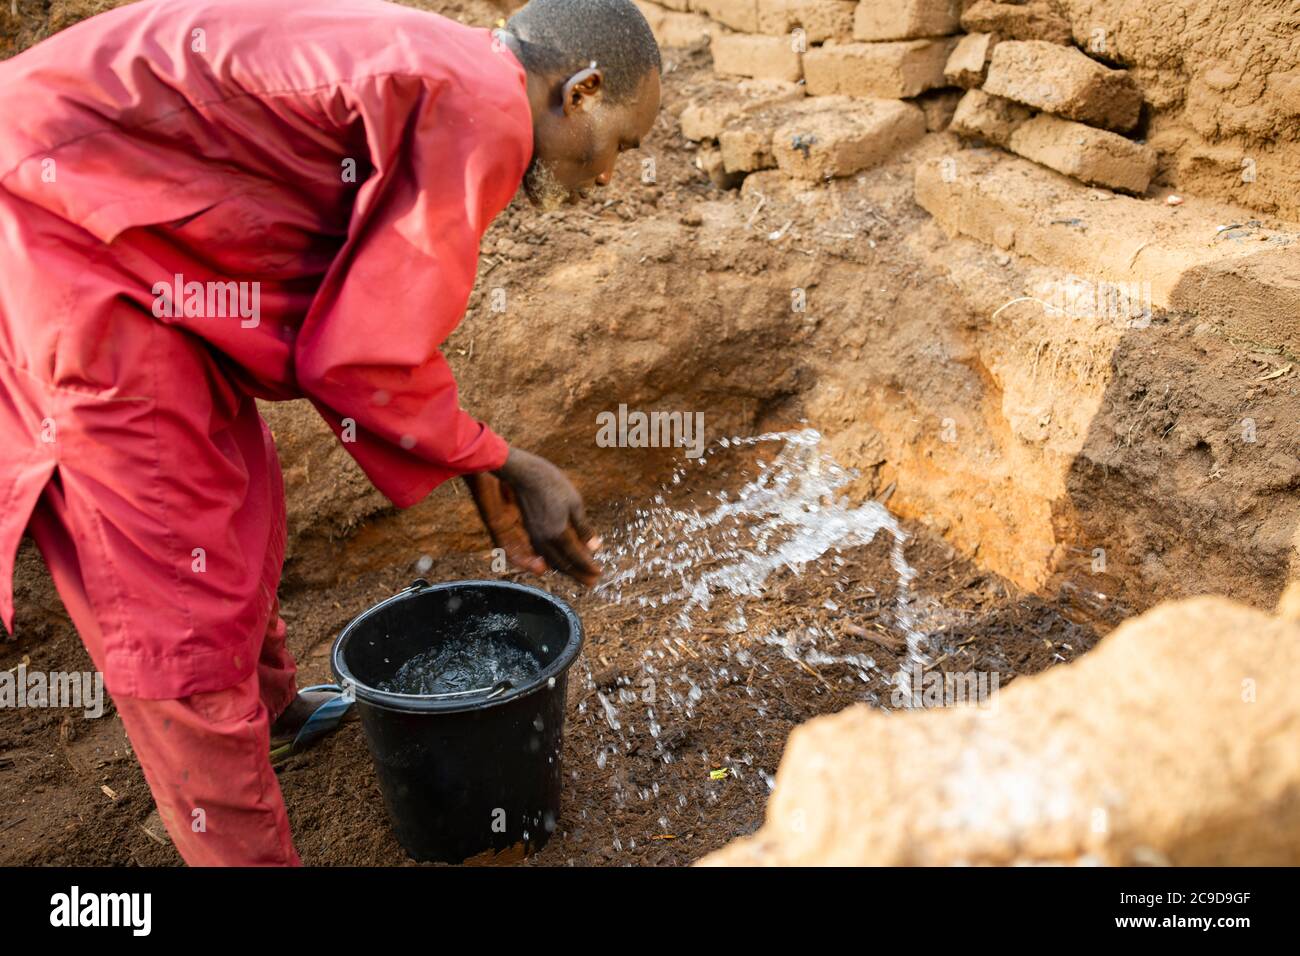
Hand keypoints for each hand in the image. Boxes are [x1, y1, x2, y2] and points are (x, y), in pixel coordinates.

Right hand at [468, 448, 602, 585]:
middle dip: (579, 574)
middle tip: (592, 582)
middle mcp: (545, 540)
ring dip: (567, 570)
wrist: (525, 475)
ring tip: (579, 574)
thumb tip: (595, 547)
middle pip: (563, 565)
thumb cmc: (553, 485)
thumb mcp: (575, 504)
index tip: (599, 574)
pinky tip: (561, 560)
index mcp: (558, 533)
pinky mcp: (530, 532)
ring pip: (552, 561)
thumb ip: (584, 529)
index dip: (589, 567)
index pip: (577, 557)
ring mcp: (535, 537)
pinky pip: (544, 554)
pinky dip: (555, 561)